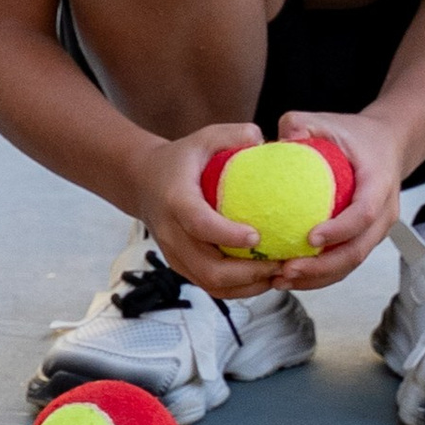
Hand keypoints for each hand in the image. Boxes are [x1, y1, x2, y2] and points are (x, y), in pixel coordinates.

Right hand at [139, 128, 274, 298]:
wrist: (143, 181)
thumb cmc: (180, 160)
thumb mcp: (203, 138)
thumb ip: (232, 135)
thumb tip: (263, 140)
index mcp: (175, 200)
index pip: (199, 224)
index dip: (228, 235)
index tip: (258, 235)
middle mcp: (170, 233)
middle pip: (207, 268)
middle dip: (248, 272)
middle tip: (281, 263)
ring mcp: (174, 254)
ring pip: (211, 284)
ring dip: (248, 285)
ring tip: (279, 273)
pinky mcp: (181, 266)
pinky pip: (211, 287)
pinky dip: (240, 288)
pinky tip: (265, 278)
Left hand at [269, 107, 404, 293]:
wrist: (387, 145)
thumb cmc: (356, 135)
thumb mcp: (330, 122)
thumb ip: (302, 123)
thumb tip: (281, 137)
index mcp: (379, 183)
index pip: (364, 213)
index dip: (340, 229)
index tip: (311, 238)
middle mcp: (383, 212)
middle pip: (357, 250)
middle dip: (323, 267)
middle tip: (287, 269)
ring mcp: (376, 230)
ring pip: (350, 263)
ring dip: (318, 277)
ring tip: (282, 280)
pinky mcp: (365, 239)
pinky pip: (344, 263)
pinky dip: (319, 274)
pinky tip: (289, 276)